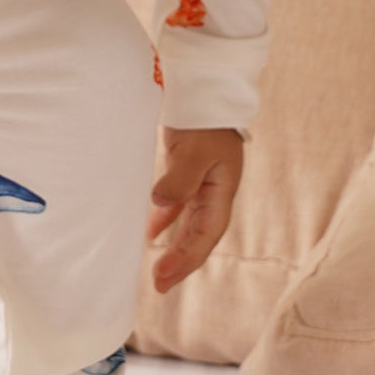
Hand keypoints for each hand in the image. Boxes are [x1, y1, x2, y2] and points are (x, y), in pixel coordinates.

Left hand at [144, 126, 245, 293]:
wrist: (206, 89)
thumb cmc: (205, 119)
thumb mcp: (194, 149)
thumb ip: (179, 178)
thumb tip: (159, 204)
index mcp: (222, 190)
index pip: (206, 234)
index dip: (187, 259)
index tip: (164, 277)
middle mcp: (215, 191)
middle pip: (200, 235)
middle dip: (182, 262)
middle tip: (160, 285)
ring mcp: (203, 183)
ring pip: (190, 224)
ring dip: (175, 246)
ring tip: (158, 269)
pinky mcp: (189, 173)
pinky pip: (179, 205)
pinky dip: (166, 220)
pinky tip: (151, 232)